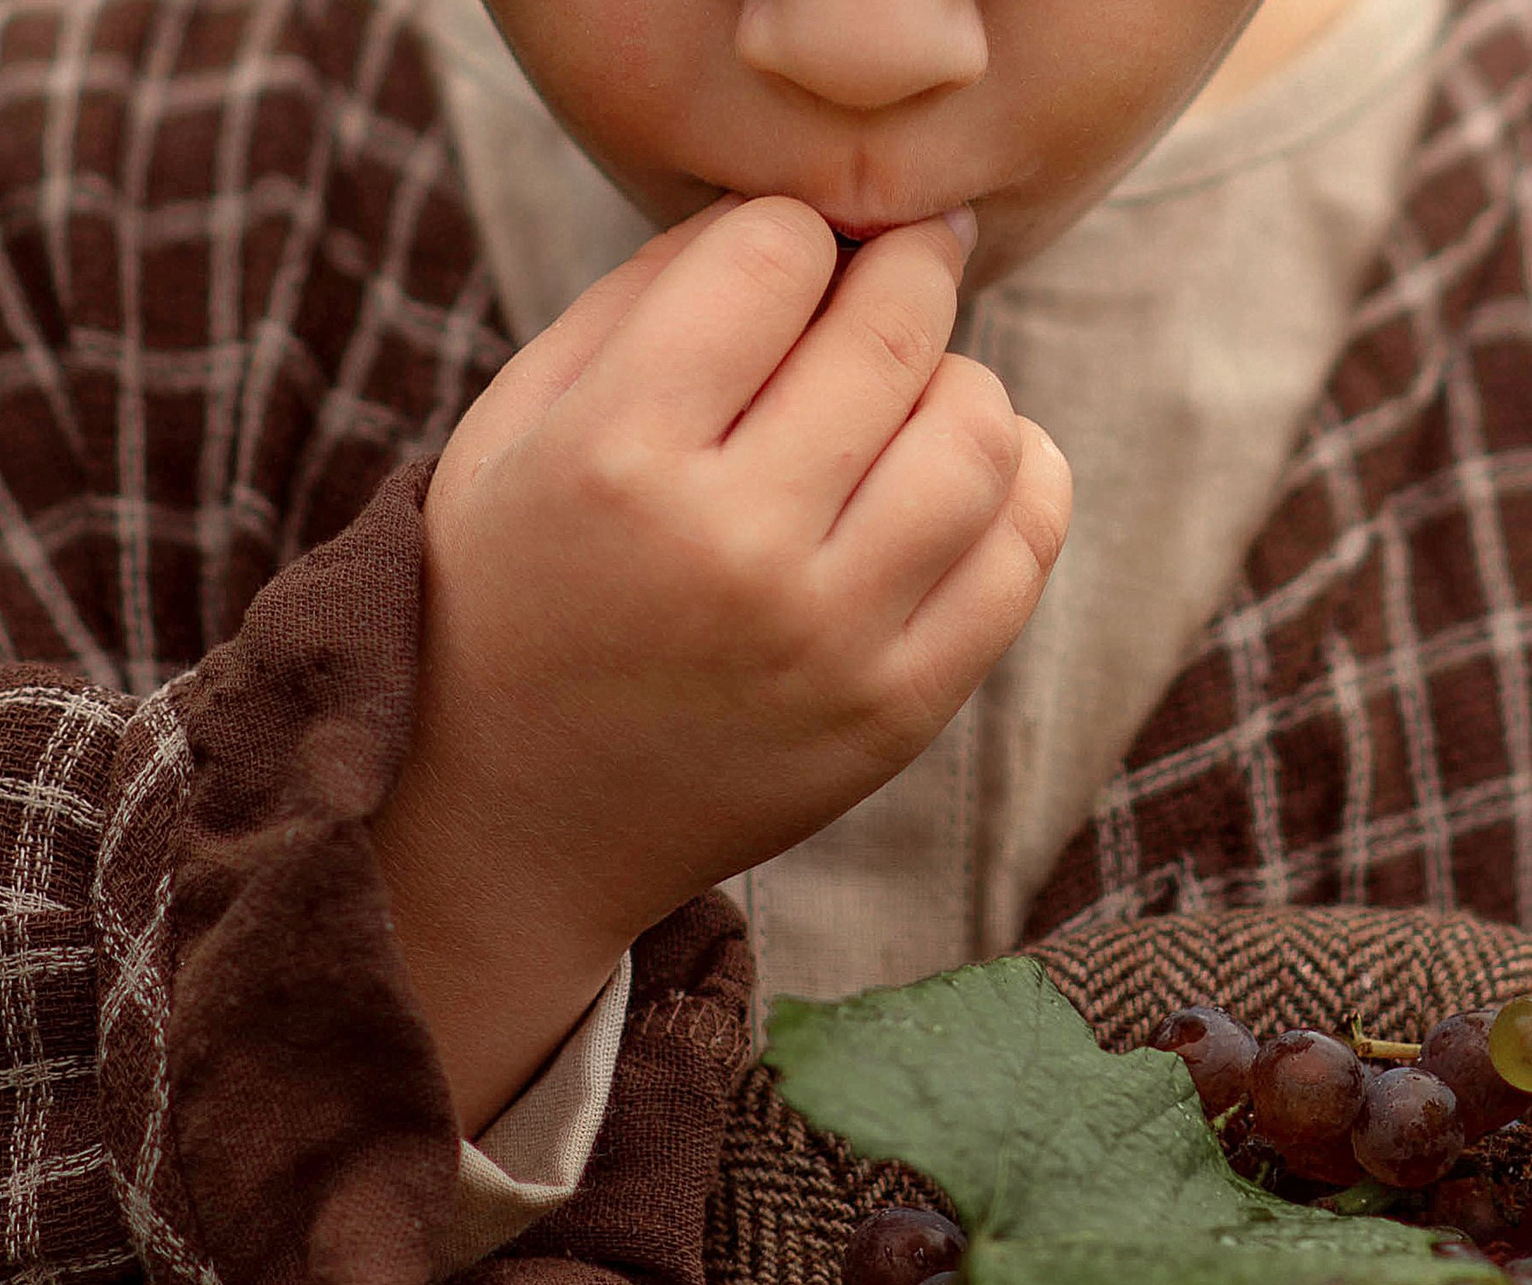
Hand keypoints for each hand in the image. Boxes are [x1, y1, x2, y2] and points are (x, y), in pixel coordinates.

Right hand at [372, 197, 1071, 1131]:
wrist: (513, 820)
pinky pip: (1019, 557)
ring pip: (981, 434)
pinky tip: (971, 470)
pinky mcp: (897, 713)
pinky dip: (1021, 483)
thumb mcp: (514, 425)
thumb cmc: (510, 590)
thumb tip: (803, 217)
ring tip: (918, 387)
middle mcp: (734, 548)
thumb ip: (643, 299)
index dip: (794, 231)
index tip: (794, 252)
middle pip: (895, 332)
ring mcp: (830, 642)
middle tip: (903, 260)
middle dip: (908, 267)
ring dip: (963, 380)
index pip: (774, 257)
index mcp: (616, 458)